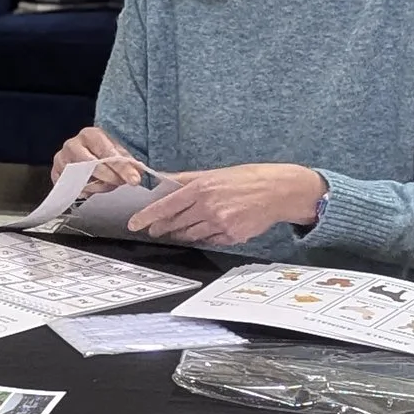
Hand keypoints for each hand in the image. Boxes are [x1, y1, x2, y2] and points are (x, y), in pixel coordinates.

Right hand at [52, 126, 139, 194]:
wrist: (83, 154)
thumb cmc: (100, 153)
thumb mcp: (117, 153)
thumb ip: (128, 163)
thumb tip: (137, 174)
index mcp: (90, 134)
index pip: (107, 152)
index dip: (122, 168)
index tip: (134, 180)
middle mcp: (73, 144)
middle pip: (92, 165)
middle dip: (110, 178)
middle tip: (119, 183)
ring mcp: (61, 159)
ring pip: (81, 179)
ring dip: (97, 186)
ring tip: (106, 185)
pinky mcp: (55, 173)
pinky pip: (71, 188)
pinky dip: (83, 191)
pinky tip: (91, 189)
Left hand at [127, 163, 326, 244]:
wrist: (279, 191)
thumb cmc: (247, 178)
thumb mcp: (215, 173)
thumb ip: (187, 179)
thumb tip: (163, 180)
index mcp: (202, 188)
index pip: (166, 205)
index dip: (147, 216)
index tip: (134, 223)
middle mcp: (208, 207)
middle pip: (175, 223)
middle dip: (162, 227)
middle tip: (153, 230)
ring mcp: (220, 224)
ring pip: (190, 234)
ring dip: (181, 233)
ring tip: (176, 230)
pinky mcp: (231, 236)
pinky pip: (210, 239)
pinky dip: (205, 235)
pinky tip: (206, 229)